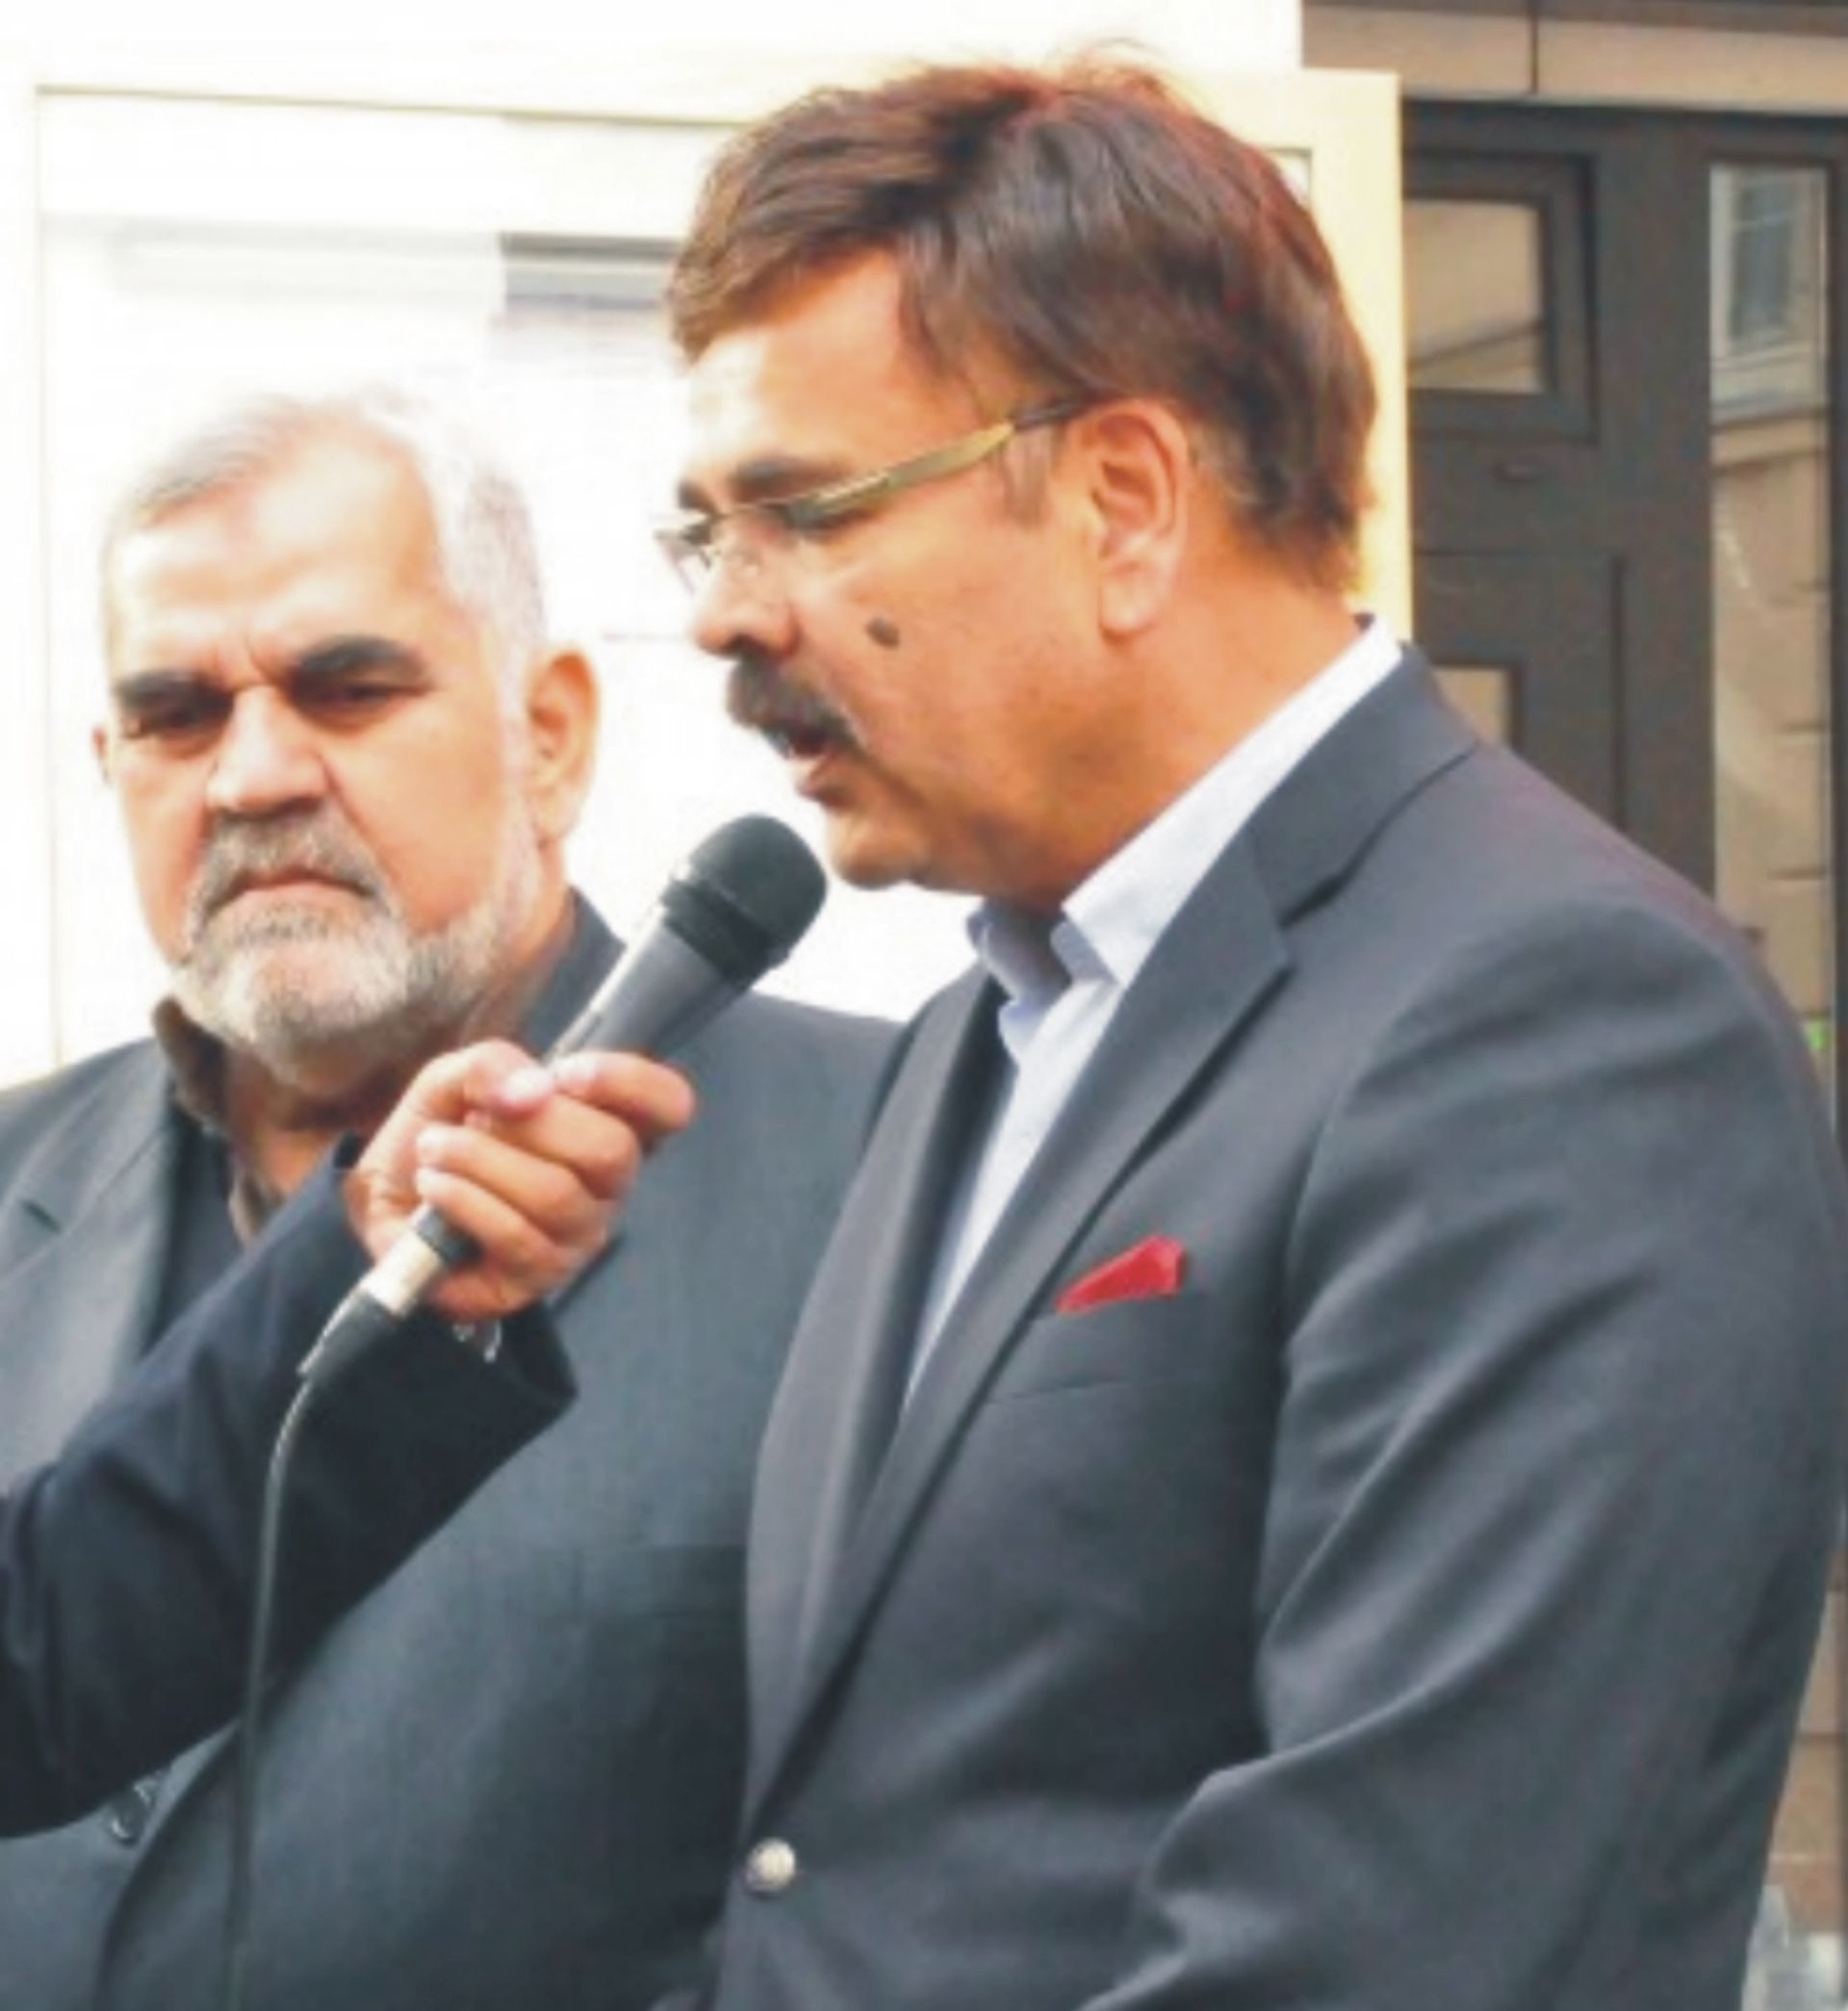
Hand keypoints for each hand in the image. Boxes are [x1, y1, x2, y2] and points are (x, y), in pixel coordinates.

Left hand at [343, 1040, 695, 1323]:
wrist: (383, 1198)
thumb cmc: (437, 1132)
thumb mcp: (453, 1078)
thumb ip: (492, 1066)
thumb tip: (535, 1090)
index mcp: (606, 1123)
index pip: (669, 1106)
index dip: (631, 1084)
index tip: (567, 1073)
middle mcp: (607, 1185)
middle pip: (614, 1151)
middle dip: (534, 1124)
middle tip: (476, 1116)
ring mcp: (577, 1235)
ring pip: (557, 1195)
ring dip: (481, 1161)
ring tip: (434, 1149)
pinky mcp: (536, 1278)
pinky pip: (517, 1237)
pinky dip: (466, 1200)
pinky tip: (436, 1186)